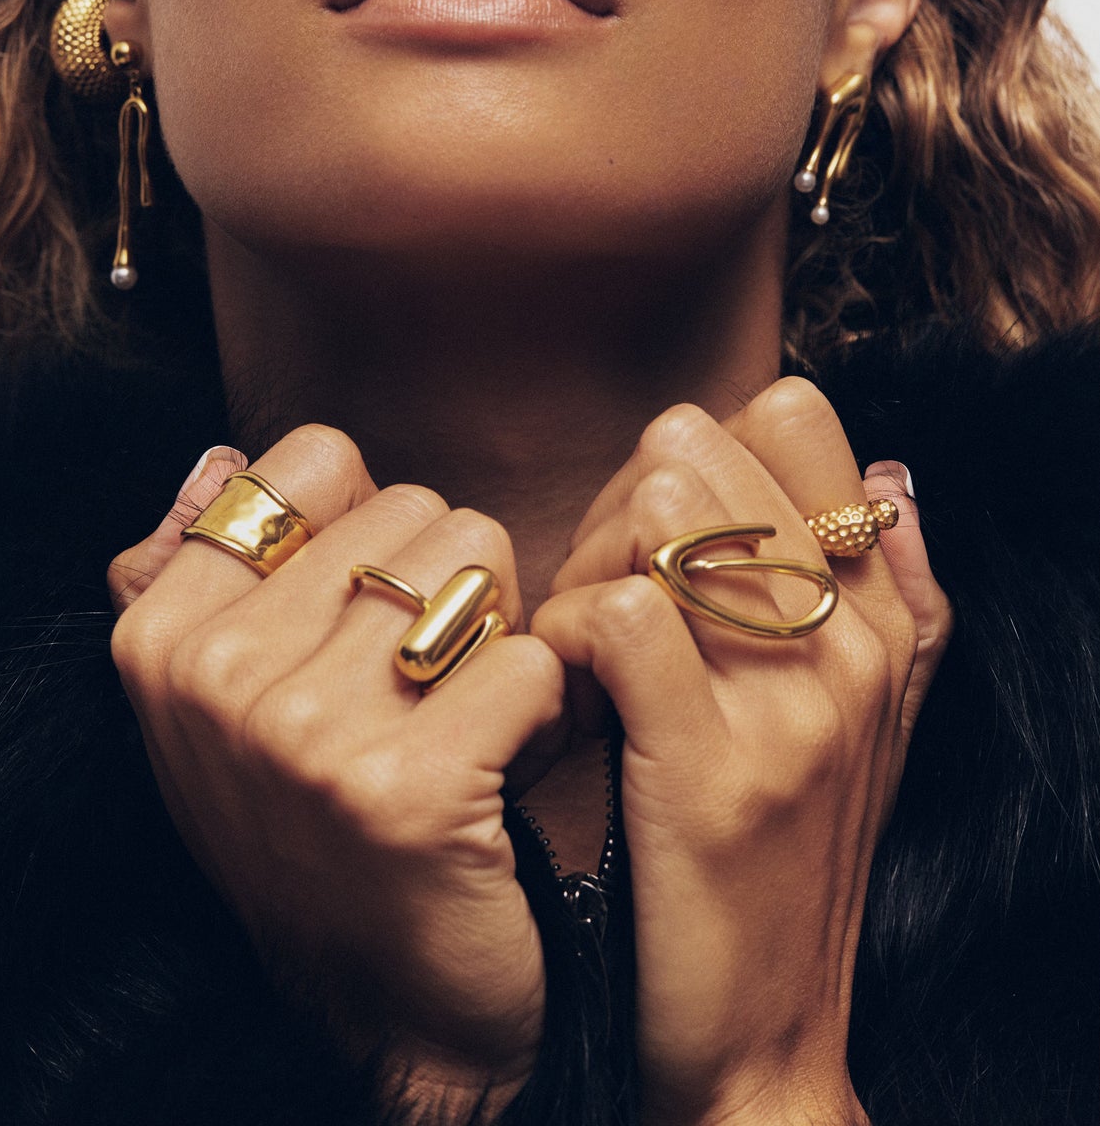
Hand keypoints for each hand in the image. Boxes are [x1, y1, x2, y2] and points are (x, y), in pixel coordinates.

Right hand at [108, 428, 564, 1114]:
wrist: (393, 1010)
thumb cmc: (322, 830)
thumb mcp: (224, 708)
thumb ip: (207, 573)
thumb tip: (219, 457)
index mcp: (163, 636)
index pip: (313, 462)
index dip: (373, 526)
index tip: (364, 618)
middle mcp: (217, 677)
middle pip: (416, 508)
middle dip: (449, 586)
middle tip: (428, 690)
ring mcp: (305, 734)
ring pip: (479, 565)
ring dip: (501, 638)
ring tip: (468, 720)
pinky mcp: (407, 787)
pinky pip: (532, 658)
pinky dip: (547, 708)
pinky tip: (508, 767)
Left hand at [531, 379, 953, 1125]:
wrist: (764, 1037)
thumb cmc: (787, 861)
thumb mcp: (869, 725)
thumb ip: (894, 597)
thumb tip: (892, 474)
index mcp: (884, 619)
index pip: (795, 418)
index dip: (699, 444)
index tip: (660, 526)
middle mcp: (852, 647)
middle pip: (709, 454)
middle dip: (623, 495)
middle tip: (598, 580)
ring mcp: (790, 711)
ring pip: (663, 520)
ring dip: (588, 557)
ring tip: (580, 631)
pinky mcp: (710, 775)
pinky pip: (620, 618)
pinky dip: (564, 630)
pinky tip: (562, 684)